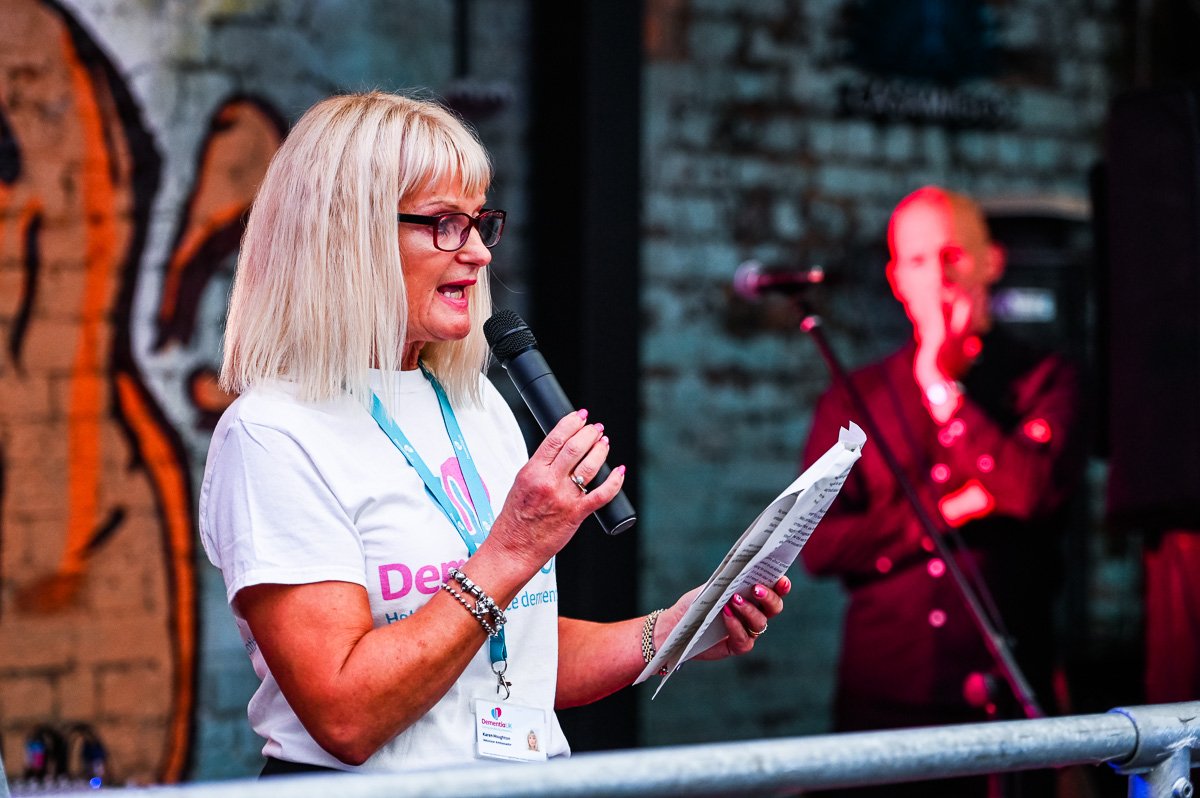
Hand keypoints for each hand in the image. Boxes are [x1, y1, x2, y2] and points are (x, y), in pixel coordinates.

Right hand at [488, 409, 625, 572]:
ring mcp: (564, 498)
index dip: (572, 422)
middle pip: (575, 448)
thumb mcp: (521, 483)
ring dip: (601, 451)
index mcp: (532, 471)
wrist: (514, 547)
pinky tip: (619, 471)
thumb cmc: (515, 519)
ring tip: (604, 443)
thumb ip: (540, 467)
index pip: (555, 438)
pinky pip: (602, 494)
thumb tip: (559, 450)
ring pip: (589, 466)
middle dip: (590, 433)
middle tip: (596, 428)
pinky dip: (614, 481)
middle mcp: (549, 482)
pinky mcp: (576, 514)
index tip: (581, 415)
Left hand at [658, 576, 790, 661]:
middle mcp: (755, 614)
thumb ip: (729, 580)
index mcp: (752, 596)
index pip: (774, 590)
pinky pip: (744, 638)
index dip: (782, 586)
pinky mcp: (737, 646)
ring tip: (734, 599)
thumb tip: (743, 569)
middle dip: (769, 598)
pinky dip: (736, 625)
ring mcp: (748, 631)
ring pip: (760, 622)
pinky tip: (725, 614)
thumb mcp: (713, 587)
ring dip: (749, 610)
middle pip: (774, 608)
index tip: (781, 580)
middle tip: (756, 589)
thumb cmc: (696, 603)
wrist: (678, 624)